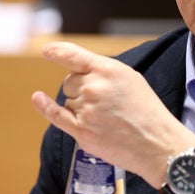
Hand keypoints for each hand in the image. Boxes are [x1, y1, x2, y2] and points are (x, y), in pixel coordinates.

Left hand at [31, 41, 194, 187]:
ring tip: (107, 118)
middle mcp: (94, 86)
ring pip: (69, 101)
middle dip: (81, 89)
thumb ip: (104, 72)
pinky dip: (44, 106)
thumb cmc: (148, 111)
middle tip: (105, 103)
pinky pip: (56, 115)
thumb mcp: (130, 79)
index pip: (73, 56)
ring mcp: (86, 109)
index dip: (57, 52)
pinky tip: (38, 98)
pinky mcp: (81, 131)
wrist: (157, 143)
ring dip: (81, 107)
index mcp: (108, 70)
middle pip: (70, 82)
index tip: (46, 50)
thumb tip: (81, 74)